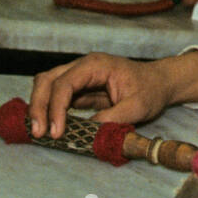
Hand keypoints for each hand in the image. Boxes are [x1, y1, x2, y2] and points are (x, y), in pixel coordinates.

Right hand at [27, 51, 197, 137]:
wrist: (159, 83)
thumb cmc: (150, 90)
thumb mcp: (137, 107)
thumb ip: (113, 119)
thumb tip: (87, 132)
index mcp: (96, 65)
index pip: (65, 83)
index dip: (56, 107)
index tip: (56, 132)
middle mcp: (82, 66)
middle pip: (47, 80)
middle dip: (39, 105)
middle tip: (38, 132)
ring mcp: (79, 76)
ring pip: (47, 86)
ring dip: (40, 108)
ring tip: (39, 132)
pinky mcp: (79, 89)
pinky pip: (57, 96)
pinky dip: (49, 111)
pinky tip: (49, 128)